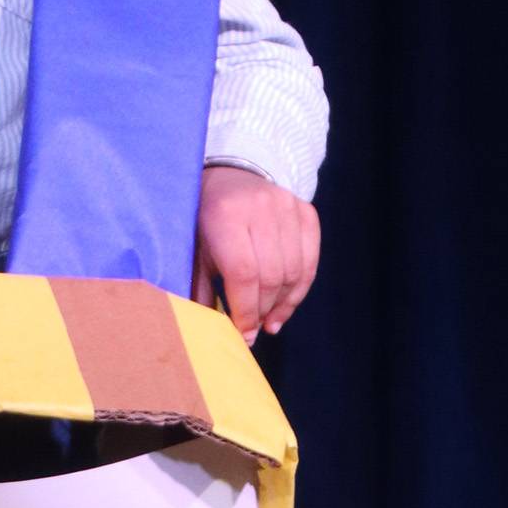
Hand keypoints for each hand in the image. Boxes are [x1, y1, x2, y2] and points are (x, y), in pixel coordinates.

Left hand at [193, 163, 319, 339]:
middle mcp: (261, 209)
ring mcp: (288, 207)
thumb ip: (202, 288)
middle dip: (262, 310)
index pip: (244, 274)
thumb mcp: (197, 249)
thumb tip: (212, 333)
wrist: (232, 173)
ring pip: (294, 272)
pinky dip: (300, 289)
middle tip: (254, 328)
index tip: (243, 333)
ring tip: (269, 321)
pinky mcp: (306, 211)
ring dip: (282, 304)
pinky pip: (310, 261)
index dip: (245, 310)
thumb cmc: (207, 218)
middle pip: (272, 276)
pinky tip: (286, 305)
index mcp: (226, 216)